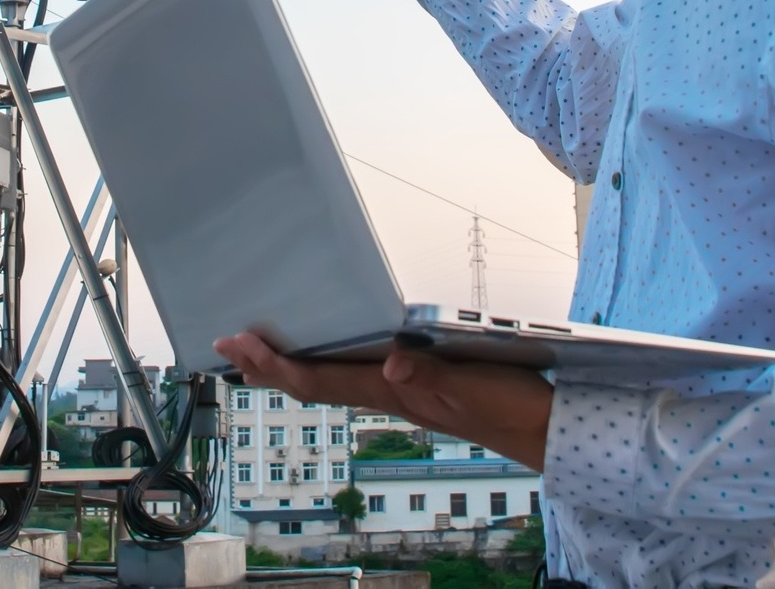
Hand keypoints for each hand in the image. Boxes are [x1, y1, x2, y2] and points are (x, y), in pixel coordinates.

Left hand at [214, 331, 552, 470]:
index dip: (274, 364)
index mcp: (394, 390)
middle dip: (268, 366)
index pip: (319, 378)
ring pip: (333, 381)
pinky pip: (359, 378)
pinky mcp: (419, 390)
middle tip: (228, 347)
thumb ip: (430, 374)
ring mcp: (403, 393)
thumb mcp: (472, 387)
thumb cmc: (511, 407)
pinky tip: (328, 357)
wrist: (546, 430)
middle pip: (314, 381)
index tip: (237, 346)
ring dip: (292, 368)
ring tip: (262, 353)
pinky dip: (330, 366)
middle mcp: (390, 392)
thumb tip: (391, 360)